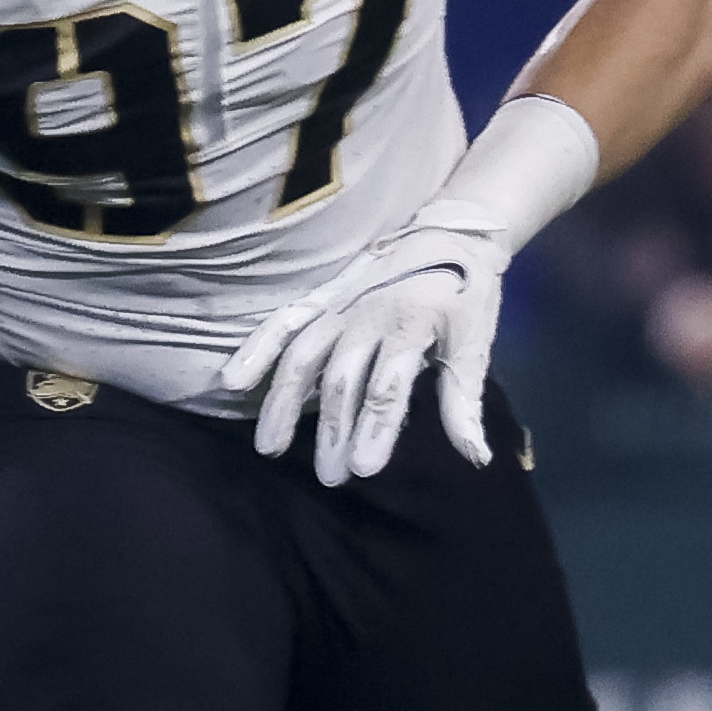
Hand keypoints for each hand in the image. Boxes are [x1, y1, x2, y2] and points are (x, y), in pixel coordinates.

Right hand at [219, 201, 506, 485]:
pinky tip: (235, 382)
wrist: (450, 233)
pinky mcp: (321, 298)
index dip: (375, 429)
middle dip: (333, 430)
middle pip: (341, 380)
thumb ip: (464, 401)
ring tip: (271, 447)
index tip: (364, 470)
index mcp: (412, 325)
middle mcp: (367, 315)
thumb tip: (476, 458)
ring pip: (303, 356)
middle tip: (330, 477)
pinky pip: (282, 323)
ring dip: (285, 403)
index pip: (388, 387)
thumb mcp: (475, 344)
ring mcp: (339, 305)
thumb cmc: (467, 296)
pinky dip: (257, 349)